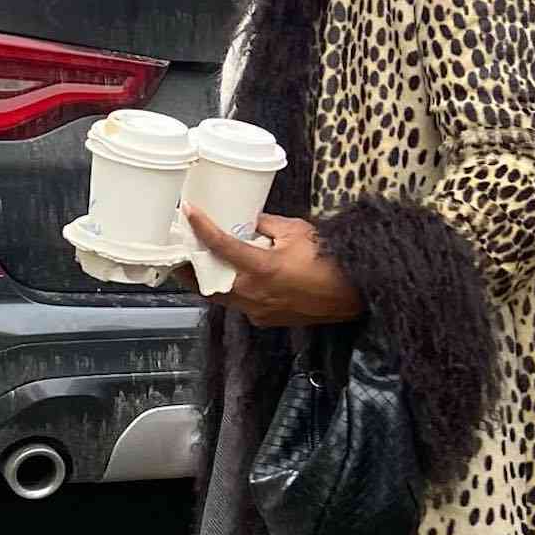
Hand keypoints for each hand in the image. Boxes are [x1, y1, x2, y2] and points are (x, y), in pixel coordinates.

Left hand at [182, 208, 362, 328]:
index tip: (189, 213)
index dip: (201, 228)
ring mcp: (258, 311)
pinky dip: (233, 291)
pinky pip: (240, 305)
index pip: (221, 246)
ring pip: (222, 297)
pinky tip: (236, 278)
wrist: (351, 294)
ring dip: (210, 281)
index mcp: (261, 269)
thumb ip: (266, 224)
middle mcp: (254, 294)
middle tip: (183, 250)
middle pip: (208, 283)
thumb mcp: (297, 231)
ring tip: (203, 264)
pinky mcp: (265, 320)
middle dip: (191, 268)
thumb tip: (248, 218)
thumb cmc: (329, 260)